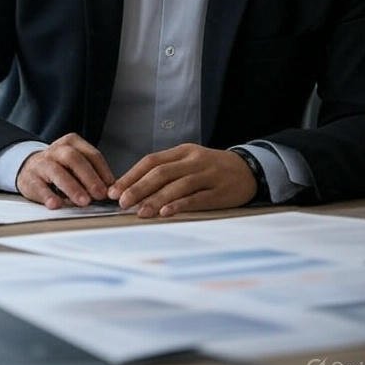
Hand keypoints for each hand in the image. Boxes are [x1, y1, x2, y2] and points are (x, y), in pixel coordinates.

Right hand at [15, 133, 114, 208]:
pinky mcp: (29, 178)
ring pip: (56, 171)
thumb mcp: (76, 166)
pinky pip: (39, 186)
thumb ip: (93, 175)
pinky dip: (48, 196)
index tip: (111, 188)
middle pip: (74, 159)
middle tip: (99, 195)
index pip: (91, 155)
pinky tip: (56, 204)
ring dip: (72, 187)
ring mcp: (41, 163)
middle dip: (89, 177)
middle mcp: (56, 150)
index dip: (103, 171)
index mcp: (71, 143)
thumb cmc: (60, 169)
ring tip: (83, 202)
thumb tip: (113, 191)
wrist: (29, 168)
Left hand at [108, 144, 256, 217]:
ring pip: (177, 186)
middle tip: (122, 202)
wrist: (250, 169)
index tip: (114, 191)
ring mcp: (208, 175)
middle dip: (138, 188)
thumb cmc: (211, 168)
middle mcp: (193, 161)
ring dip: (155, 199)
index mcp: (182, 151)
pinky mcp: (220, 192)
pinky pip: (196, 198)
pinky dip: (179, 205)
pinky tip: (166, 213)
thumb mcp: (188, 161)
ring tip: (140, 212)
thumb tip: (132, 188)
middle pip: (160, 173)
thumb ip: (165, 171)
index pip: (150, 161)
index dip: (131, 176)